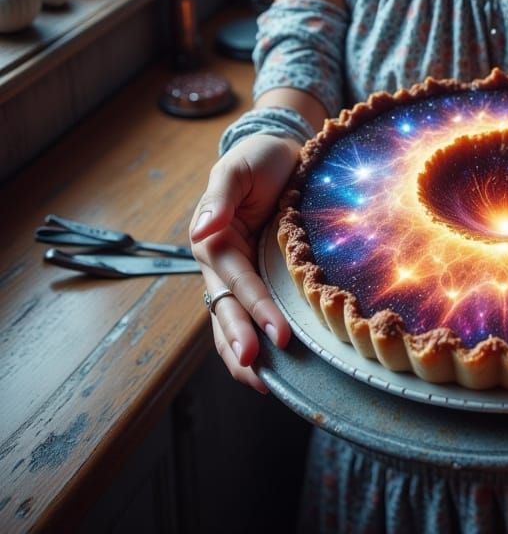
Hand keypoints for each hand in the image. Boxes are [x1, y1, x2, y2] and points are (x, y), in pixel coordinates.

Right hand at [190, 134, 300, 392]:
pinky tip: (277, 363)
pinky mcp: (262, 273)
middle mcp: (224, 263)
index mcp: (214, 241)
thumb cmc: (258, 158)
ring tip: (265, 385)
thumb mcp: (237, 171)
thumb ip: (220, 200)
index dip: (254, 309)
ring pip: (235, 320)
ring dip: (245, 354)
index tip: (275, 336)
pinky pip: (255, 310)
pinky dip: (260, 335)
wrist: (282, 148)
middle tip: (262, 373)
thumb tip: (201, 231)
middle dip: (242, 343)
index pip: (235, 282)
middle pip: (228, 311)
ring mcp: (241, 271)